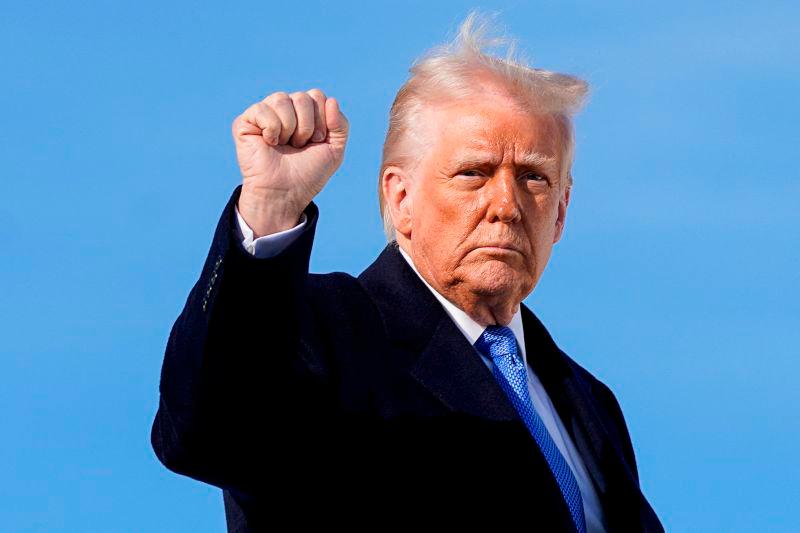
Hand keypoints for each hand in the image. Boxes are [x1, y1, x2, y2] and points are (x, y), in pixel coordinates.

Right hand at [232, 88, 348, 236]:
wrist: (286, 192)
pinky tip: (269, 143)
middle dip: (307, 126)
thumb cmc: (308, 174)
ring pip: (282, 99)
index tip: (316, 141)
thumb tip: (331, 100)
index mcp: (304, 113)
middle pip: (302, 97)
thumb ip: (341, 125)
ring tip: (285, 145)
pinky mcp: (246, 121)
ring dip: (289, 128)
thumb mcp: (334, 150)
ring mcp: (265, 114)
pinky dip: (271, 129)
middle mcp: (285, 110)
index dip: (321, 120)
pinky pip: (262, 109)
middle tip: (299, 146)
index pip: (317, 95)